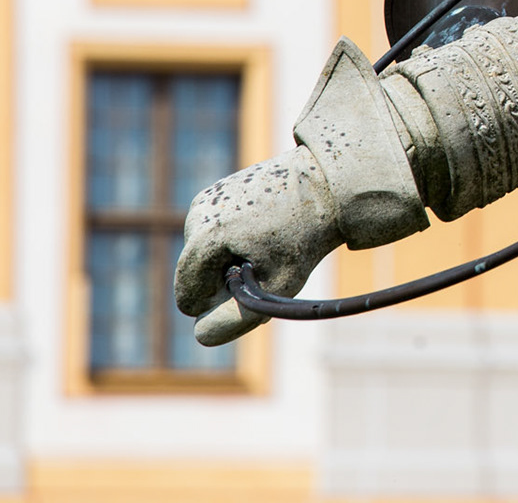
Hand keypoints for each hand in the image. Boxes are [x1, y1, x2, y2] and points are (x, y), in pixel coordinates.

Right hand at [174, 146, 344, 345]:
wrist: (328, 183)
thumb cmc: (306, 236)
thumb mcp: (276, 286)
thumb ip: (237, 317)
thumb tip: (200, 335)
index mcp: (205, 235)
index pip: (188, 295)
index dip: (217, 305)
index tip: (253, 293)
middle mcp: (198, 213)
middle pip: (197, 273)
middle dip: (225, 282)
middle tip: (269, 272)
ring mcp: (207, 197)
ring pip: (207, 253)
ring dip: (231, 261)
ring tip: (271, 250)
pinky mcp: (218, 189)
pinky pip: (216, 231)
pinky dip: (235, 240)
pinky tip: (266, 234)